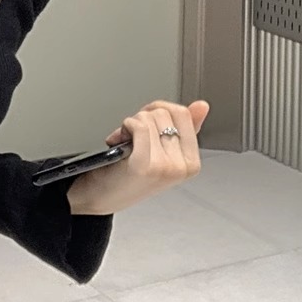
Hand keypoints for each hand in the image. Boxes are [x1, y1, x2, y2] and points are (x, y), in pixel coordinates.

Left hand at [67, 99, 209, 214]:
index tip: (146, 123)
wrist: (99, 195)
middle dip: (143, 117)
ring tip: (126, 142)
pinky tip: (119, 140)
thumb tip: (202, 106)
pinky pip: (140, 126)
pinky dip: (125, 127)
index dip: (158, 110)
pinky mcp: (145, 166)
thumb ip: (183, 128)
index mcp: (191, 162)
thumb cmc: (126, 172)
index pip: (183, 114)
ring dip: (132, 123)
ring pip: (150, 118)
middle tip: (133, 136)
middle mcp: (182, 167)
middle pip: (165, 113)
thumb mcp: (160, 150)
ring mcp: (166, 167)